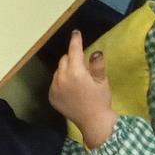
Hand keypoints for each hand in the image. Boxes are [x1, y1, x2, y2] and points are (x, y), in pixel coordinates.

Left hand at [50, 30, 115, 146]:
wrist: (93, 122)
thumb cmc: (100, 100)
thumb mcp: (102, 81)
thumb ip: (97, 65)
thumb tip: (95, 51)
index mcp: (76, 72)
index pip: (74, 51)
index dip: (75, 40)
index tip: (76, 33)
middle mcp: (62, 78)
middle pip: (65, 59)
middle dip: (72, 59)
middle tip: (82, 66)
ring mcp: (54, 88)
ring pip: (58, 70)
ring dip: (65, 70)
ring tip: (76, 79)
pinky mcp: (51, 96)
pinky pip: (55, 82)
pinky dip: (61, 81)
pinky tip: (70, 88)